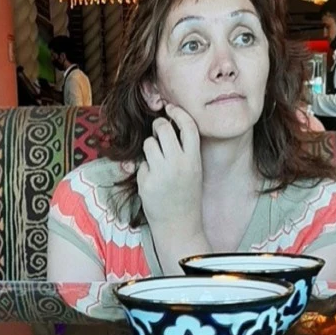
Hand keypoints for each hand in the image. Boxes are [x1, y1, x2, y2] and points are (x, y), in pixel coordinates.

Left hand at [137, 104, 208, 271]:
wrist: (179, 225)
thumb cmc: (186, 196)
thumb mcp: (193, 170)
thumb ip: (184, 150)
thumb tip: (168, 123)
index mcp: (194, 159)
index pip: (187, 125)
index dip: (178, 113)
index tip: (170, 108)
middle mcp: (178, 163)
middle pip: (162, 128)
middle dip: (158, 126)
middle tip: (158, 131)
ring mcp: (161, 172)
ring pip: (149, 143)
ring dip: (150, 148)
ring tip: (157, 162)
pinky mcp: (146, 182)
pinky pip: (141, 164)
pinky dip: (145, 169)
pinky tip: (153, 182)